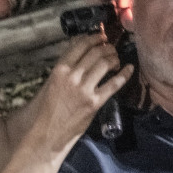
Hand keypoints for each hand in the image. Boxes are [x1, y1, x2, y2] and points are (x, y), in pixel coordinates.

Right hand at [29, 33, 132, 152]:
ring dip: (114, 57)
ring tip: (117, 58)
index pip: (80, 45)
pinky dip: (124, 74)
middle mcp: (73, 76)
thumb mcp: (48, 84)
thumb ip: (62, 70)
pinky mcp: (95, 103)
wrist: (45, 135)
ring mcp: (85, 90)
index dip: (93, 38)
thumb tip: (76, 56)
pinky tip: (129, 68)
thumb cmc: (43, 111)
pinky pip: (114, 84)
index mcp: (59, 70)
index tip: (100, 37)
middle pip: (95, 53)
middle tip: (111, 47)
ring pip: (105, 64)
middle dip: (106, 46)